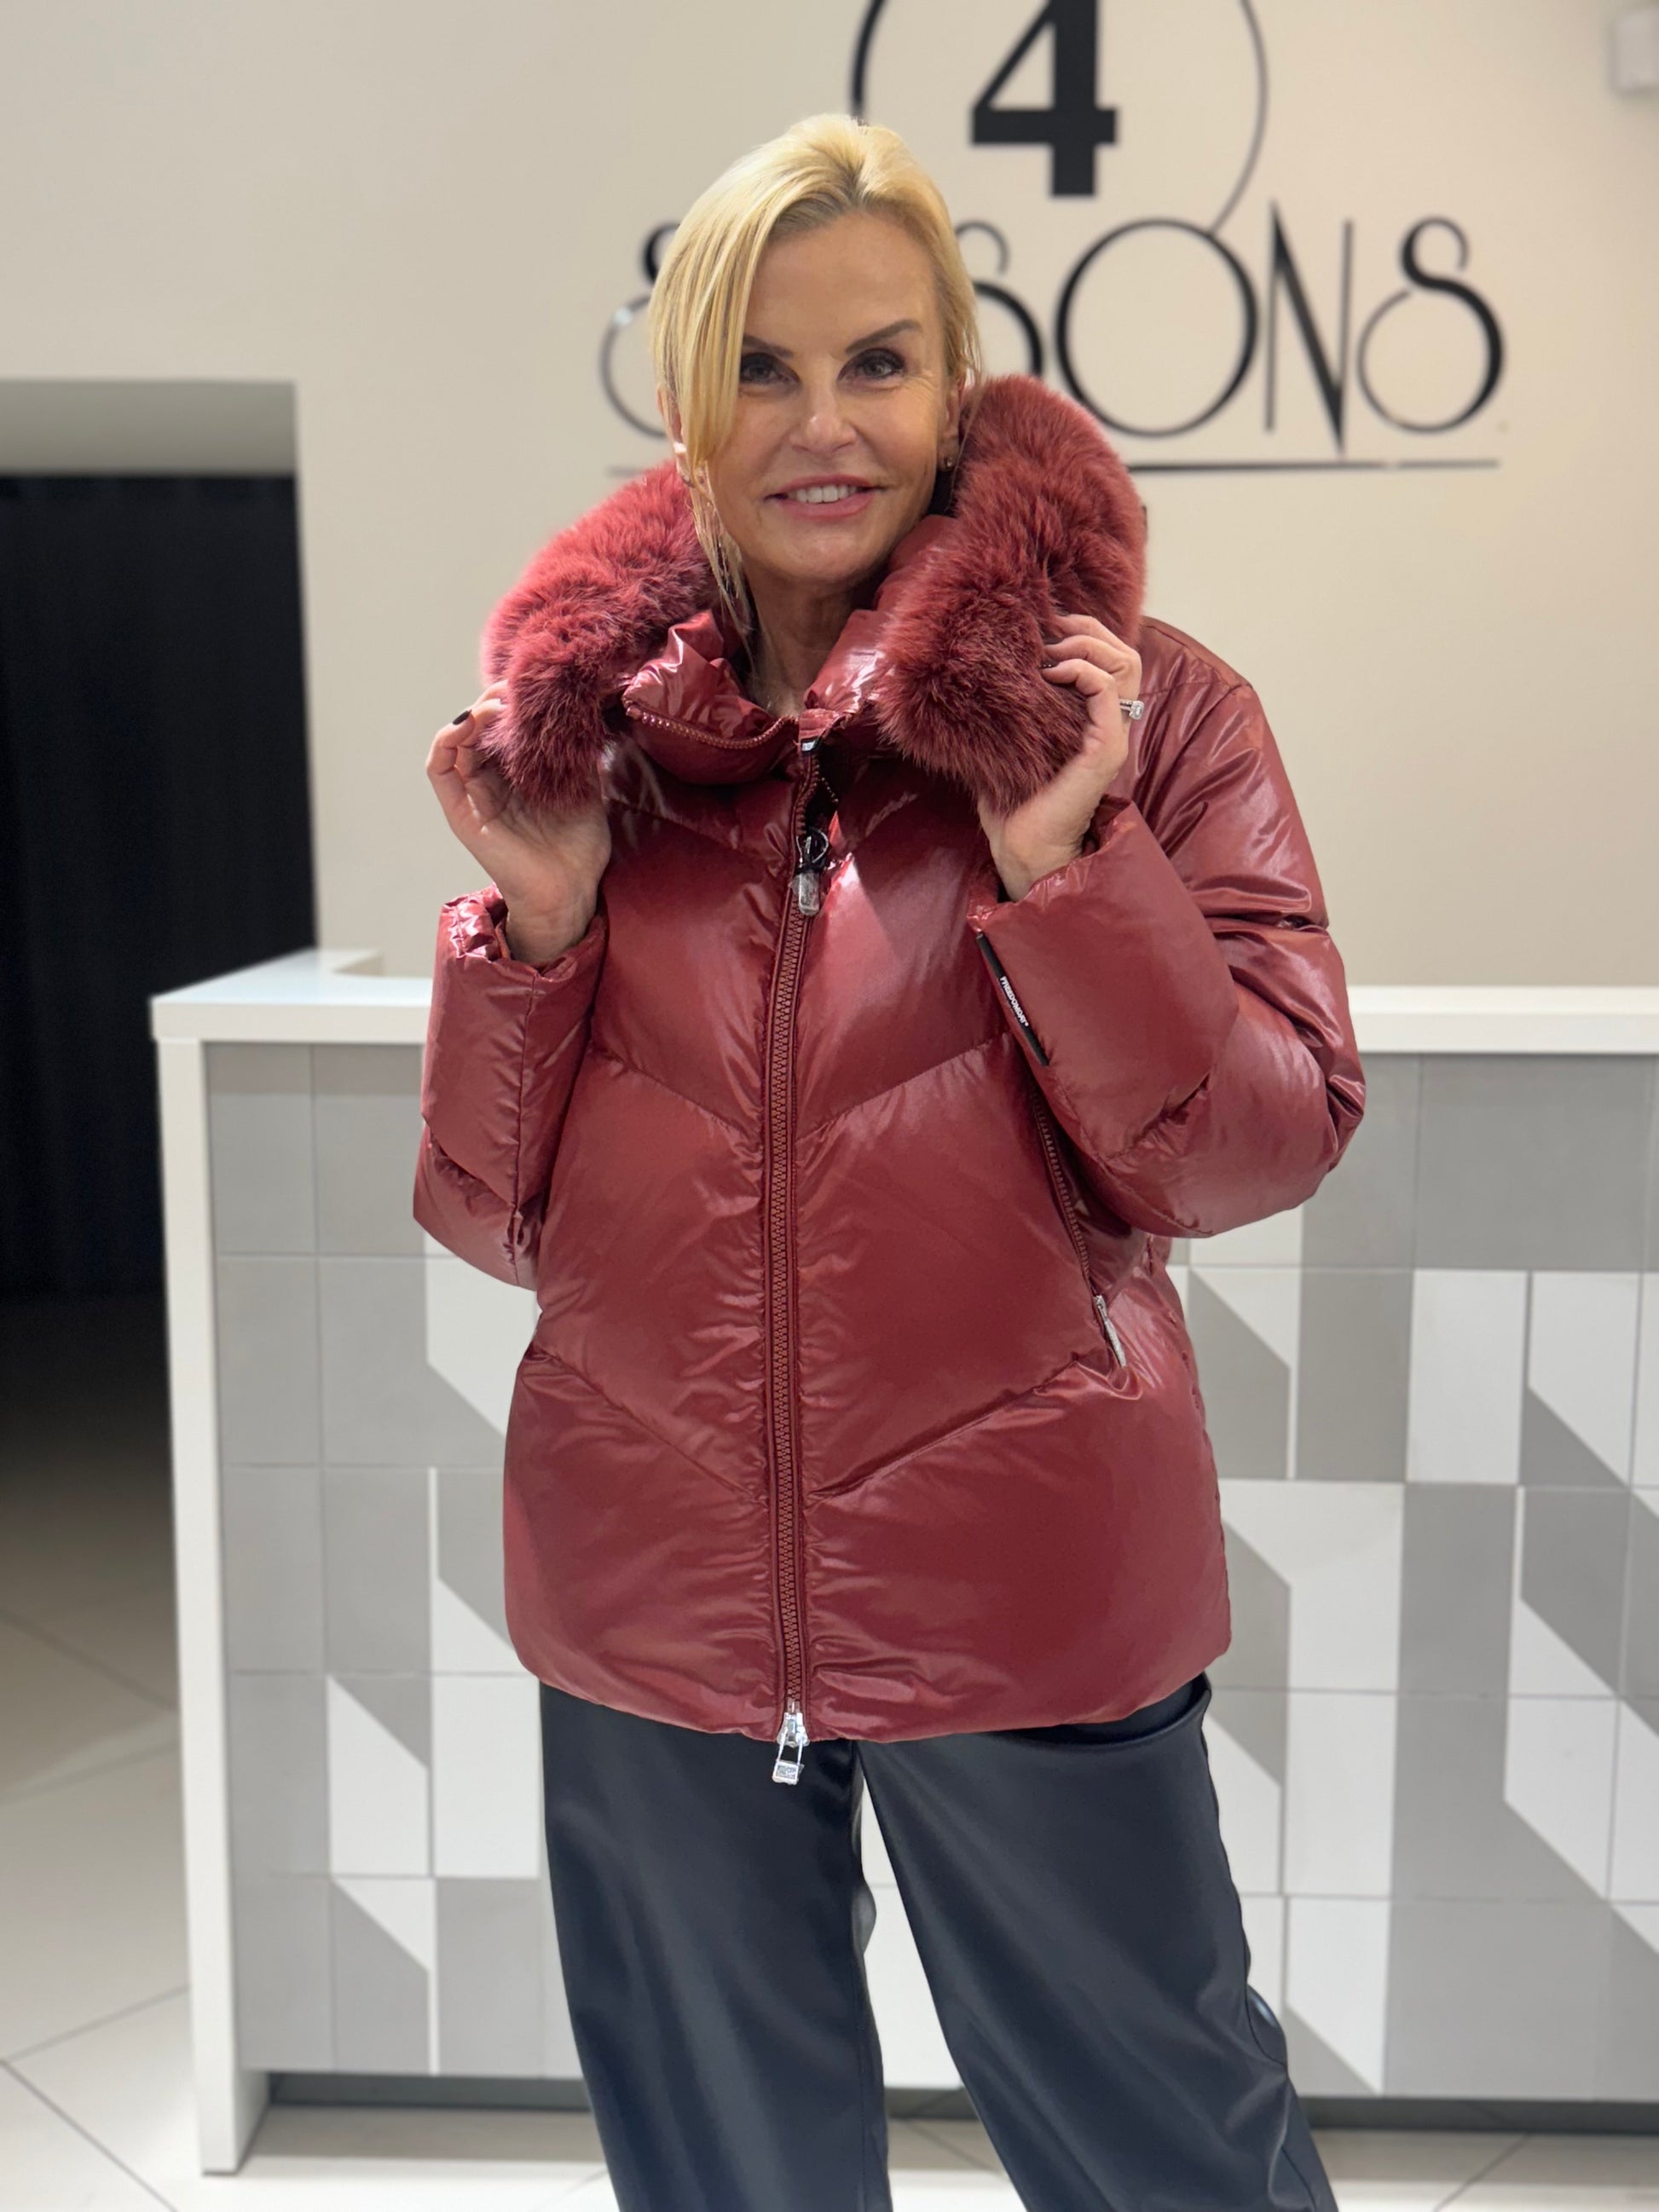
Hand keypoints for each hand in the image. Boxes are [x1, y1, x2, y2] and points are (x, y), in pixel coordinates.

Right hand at [426, 681, 610, 938]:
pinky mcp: (461, 812)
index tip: (531, 687)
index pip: (501, 726)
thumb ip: (576, 751)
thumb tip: (584, 709)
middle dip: (492, 702)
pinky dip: (447, 741)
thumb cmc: (578, 844)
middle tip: (514, 689)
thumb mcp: (585, 785)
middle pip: (478, 728)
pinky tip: (469, 724)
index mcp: (516, 774)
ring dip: (471, 716)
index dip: (510, 702)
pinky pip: (439, 769)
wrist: (571, 889)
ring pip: (455, 742)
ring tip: (495, 704)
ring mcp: (472, 796)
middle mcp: (490, 781)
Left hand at [977, 611, 1141, 901]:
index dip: (1086, 631)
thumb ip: (1012, 708)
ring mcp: (1113, 736)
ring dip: (1087, 645)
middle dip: (1089, 629)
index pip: (1113, 659)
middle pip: (1127, 654)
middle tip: (1051, 630)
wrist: (1020, 845)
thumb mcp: (1011, 741)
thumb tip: (982, 671)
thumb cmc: (1011, 800)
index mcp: (1095, 720)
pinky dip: (1083, 671)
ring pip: (1127, 664)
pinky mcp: (1106, 750)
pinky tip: (1052, 674)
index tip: (1048, 625)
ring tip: (1052, 653)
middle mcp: (1111, 725)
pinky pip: (1107, 691)